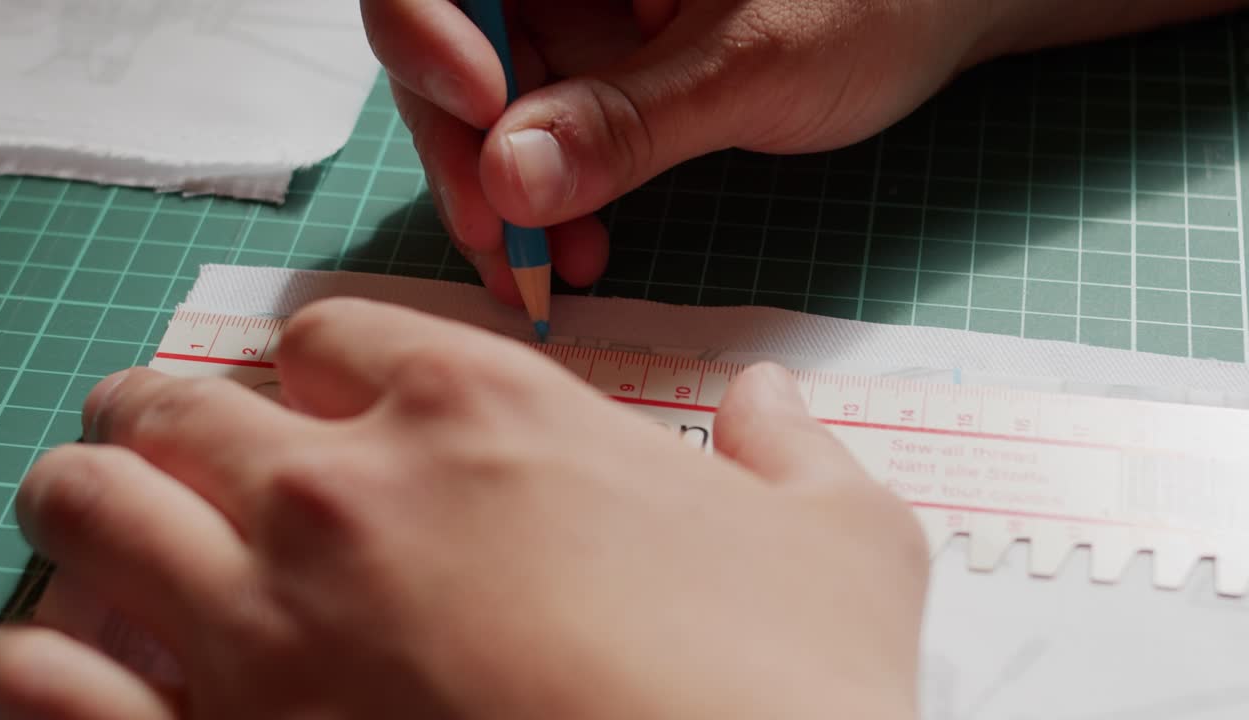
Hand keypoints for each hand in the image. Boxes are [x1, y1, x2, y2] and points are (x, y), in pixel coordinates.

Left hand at [0, 297, 928, 719]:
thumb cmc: (787, 688)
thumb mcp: (841, 541)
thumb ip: (795, 451)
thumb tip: (775, 404)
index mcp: (484, 412)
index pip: (334, 335)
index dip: (317, 362)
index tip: (320, 397)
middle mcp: (348, 492)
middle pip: (183, 404)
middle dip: (167, 413)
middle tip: (165, 436)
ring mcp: (266, 621)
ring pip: (91, 507)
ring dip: (85, 504)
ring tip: (95, 522)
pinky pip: (50, 680)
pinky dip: (41, 659)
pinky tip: (60, 660)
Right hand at [361, 0, 993, 304]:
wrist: (939, 17)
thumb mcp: (750, 60)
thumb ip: (631, 118)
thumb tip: (509, 180)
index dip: (426, 32)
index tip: (480, 109)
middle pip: (444, 50)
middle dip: (461, 152)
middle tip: (500, 243)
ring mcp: (571, 27)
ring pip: (482, 113)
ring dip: (502, 202)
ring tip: (548, 273)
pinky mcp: (595, 83)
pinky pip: (537, 147)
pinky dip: (547, 210)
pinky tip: (580, 253)